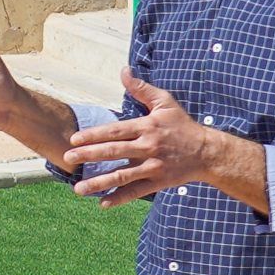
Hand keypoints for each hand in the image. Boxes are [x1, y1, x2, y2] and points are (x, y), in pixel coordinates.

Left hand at [61, 78, 230, 204]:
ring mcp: (153, 167)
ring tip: (78, 189)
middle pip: (114, 152)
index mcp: (146, 127)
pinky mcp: (158, 182)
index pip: (115, 131)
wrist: (207, 152)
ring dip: (99, 183)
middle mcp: (148, 147)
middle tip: (68, 159)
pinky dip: (119, 199)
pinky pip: (136, 192)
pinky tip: (102, 204)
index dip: (94, 135)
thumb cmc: (182, 125)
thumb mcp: (165, 103)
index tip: (74, 139)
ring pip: (122, 176)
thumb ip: (141, 89)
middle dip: (89, 156)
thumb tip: (123, 71)